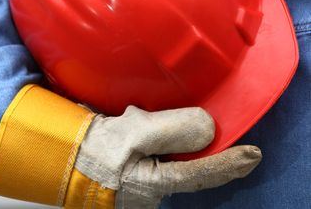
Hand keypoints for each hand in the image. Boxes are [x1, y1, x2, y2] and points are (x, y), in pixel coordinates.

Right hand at [74, 106, 261, 207]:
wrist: (58, 154)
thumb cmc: (90, 151)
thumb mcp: (131, 135)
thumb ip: (170, 130)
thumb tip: (206, 127)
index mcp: (153, 184)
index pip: (200, 174)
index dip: (229, 164)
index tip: (253, 154)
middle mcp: (150, 189)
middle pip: (180, 161)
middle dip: (172, 137)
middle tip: (142, 122)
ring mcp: (139, 183)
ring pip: (161, 154)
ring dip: (149, 133)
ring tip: (120, 124)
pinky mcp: (130, 172)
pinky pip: (147, 152)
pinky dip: (140, 135)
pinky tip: (120, 126)